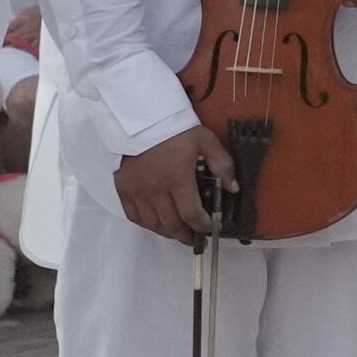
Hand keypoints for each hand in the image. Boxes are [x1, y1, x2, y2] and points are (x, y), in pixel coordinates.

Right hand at [114, 124, 239, 243]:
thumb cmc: (176, 130)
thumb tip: (233, 188)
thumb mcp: (206, 141)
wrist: (140, 118)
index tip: (211, 227)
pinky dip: (147, 224)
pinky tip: (157, 222)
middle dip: (186, 235)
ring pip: (152, 224)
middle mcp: (155, 190)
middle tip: (195, 237)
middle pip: (171, 225)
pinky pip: (134, 216)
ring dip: (167, 232)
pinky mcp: (122, 189)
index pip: (191, 215)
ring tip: (178, 232)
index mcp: (177, 179)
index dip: (202, 226)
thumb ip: (222, 165)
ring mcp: (136, 192)